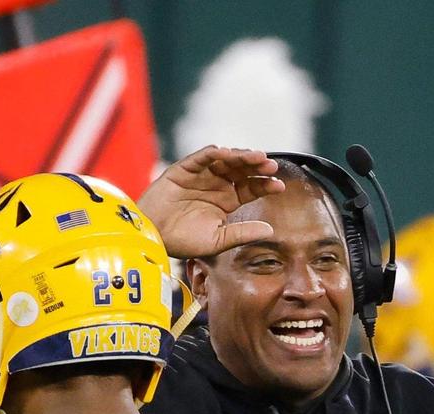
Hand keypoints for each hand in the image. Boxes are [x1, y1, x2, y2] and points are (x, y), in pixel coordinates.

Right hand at [137, 147, 285, 258]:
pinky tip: (227, 153)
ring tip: (256, 156)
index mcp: (227, 201)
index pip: (251, 189)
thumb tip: (270, 231)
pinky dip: (213, 153)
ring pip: (225, 160)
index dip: (265, 186)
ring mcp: (201, 175)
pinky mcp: (183, 169)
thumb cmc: (184, 241)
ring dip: (241, 156)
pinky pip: (201, 158)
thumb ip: (243, 234)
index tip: (280, 186)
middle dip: (257, 167)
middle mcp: (216, 185)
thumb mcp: (218, 241)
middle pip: (242, 171)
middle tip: (271, 166)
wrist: (154, 237)